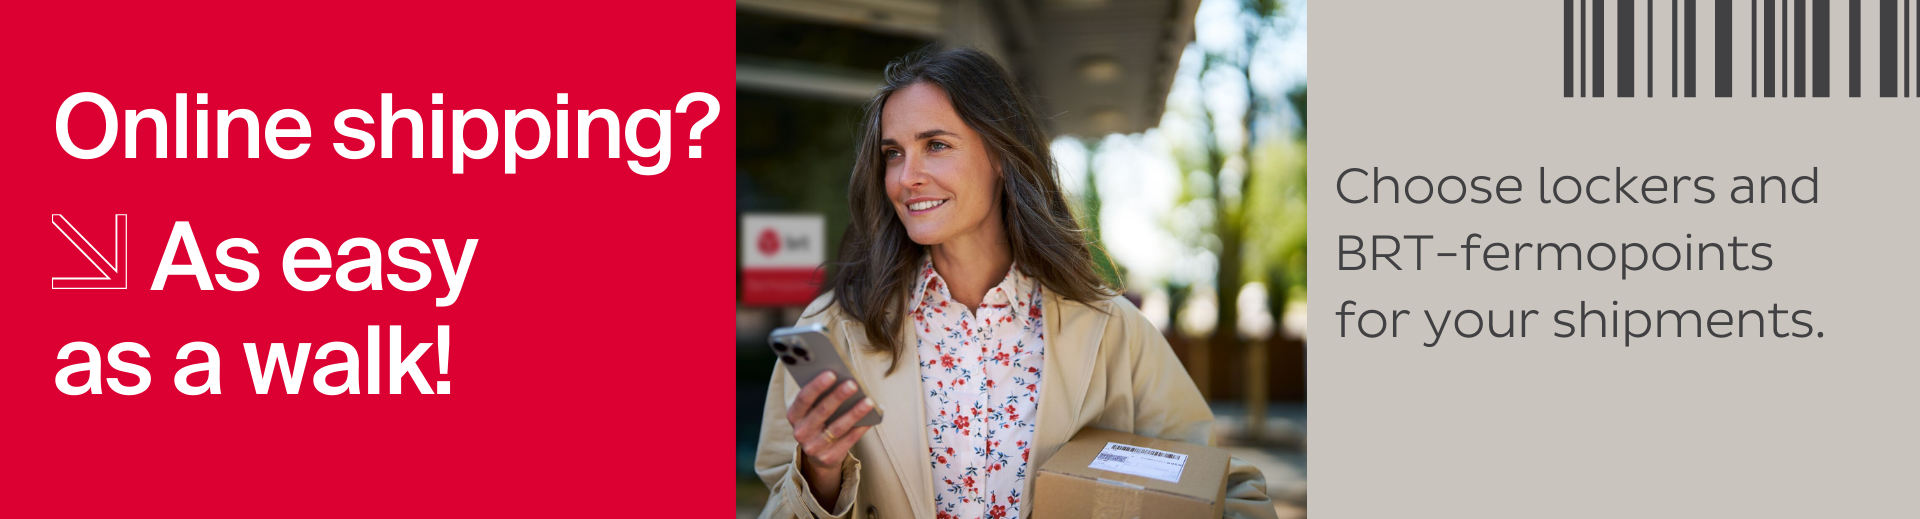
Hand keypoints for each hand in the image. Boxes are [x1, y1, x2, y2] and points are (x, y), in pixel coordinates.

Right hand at [787, 371, 874, 505]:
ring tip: (868, 401)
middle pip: (822, 412)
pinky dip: (860, 429)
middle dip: (838, 396)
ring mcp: (814, 447)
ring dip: (854, 413)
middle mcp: (801, 432)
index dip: (816, 386)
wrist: (817, 453)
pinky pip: (848, 441)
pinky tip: (870, 419)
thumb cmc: (818, 422)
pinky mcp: (828, 458)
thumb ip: (820, 397)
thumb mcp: (811, 410)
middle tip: (853, 384)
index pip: (803, 399)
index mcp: (794, 416)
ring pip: (837, 428)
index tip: (831, 373)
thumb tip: (842, 379)